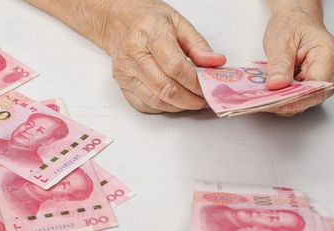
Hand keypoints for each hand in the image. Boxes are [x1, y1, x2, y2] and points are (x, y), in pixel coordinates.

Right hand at [103, 0, 225, 112]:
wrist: (118, 21)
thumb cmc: (148, 20)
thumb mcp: (178, 23)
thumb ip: (198, 45)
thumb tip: (216, 63)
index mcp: (149, 33)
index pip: (175, 66)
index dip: (196, 82)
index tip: (210, 87)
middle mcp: (133, 54)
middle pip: (166, 88)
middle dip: (191, 99)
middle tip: (205, 99)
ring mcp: (125, 71)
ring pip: (157, 100)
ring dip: (180, 106)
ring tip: (194, 100)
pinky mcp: (122, 84)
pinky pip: (146, 105)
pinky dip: (165, 107)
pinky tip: (175, 100)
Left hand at [262, 4, 333, 115]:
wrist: (297, 20)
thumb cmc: (293, 25)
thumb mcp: (281, 40)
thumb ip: (280, 64)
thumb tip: (277, 86)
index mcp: (329, 55)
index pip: (317, 87)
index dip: (297, 99)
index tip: (276, 103)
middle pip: (314, 96)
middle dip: (289, 101)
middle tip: (267, 102)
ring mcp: (329, 80)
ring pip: (309, 100)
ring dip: (288, 100)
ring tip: (268, 97)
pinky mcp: (320, 85)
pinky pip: (306, 97)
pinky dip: (290, 97)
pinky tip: (276, 95)